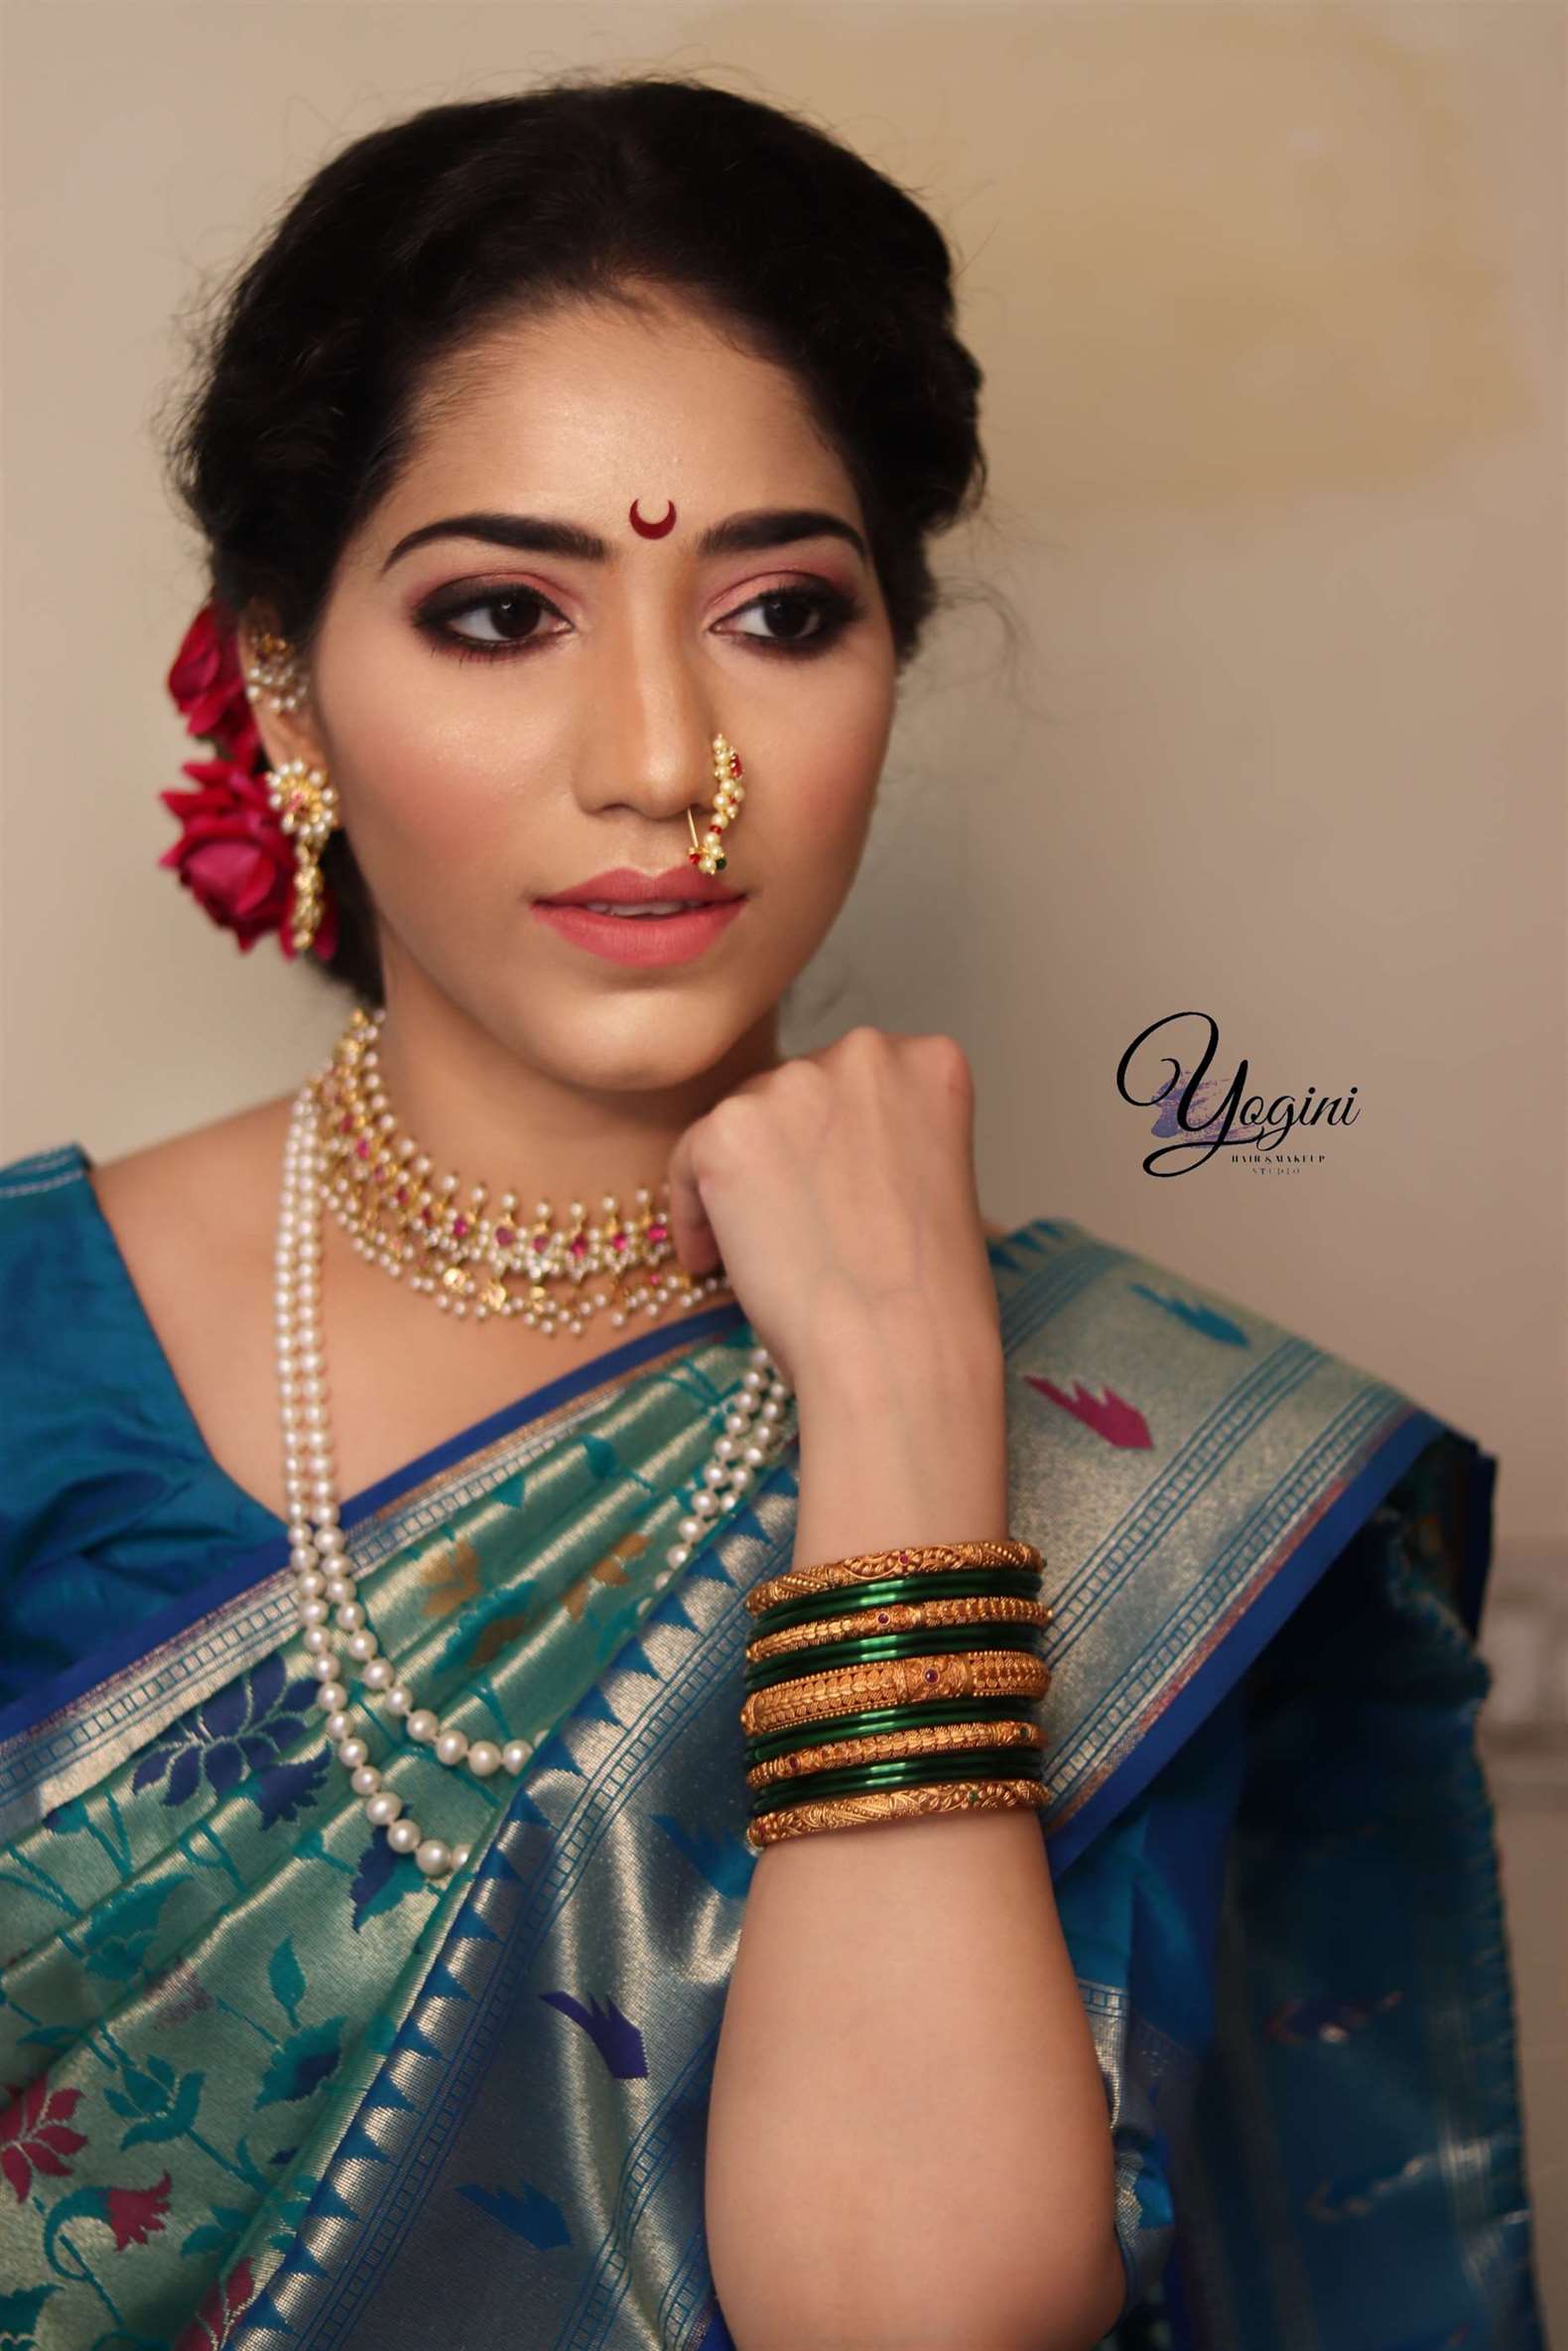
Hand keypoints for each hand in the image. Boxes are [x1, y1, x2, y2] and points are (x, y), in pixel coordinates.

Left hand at [664, 1026, 1002, 1396]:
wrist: (900, 1348)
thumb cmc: (927, 1293)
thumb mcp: (934, 1179)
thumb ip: (881, 1138)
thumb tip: (809, 1146)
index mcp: (929, 1062)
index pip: (853, 1083)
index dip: (833, 1143)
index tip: (829, 1194)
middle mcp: (864, 1054)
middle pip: (792, 1093)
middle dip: (783, 1156)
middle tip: (788, 1227)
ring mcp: (793, 1084)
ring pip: (739, 1124)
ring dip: (739, 1184)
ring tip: (758, 1253)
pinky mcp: (729, 1129)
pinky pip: (688, 1162)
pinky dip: (694, 1215)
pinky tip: (716, 1263)